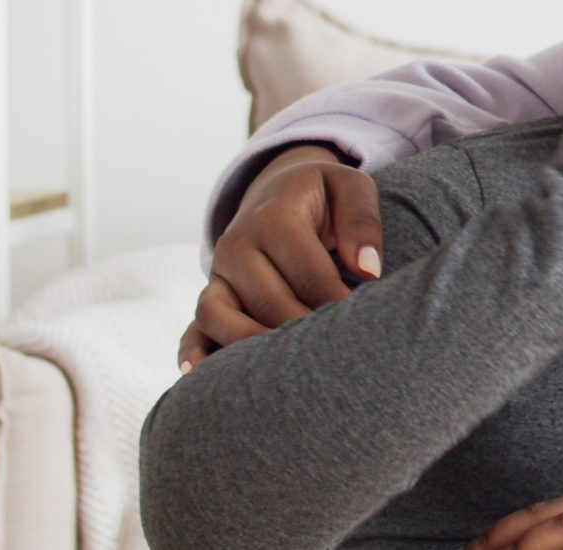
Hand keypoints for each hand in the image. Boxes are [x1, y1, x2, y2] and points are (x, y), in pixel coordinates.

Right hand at [177, 142, 383, 369]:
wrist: (279, 190)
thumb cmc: (324, 195)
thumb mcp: (350, 187)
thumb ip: (361, 221)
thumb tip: (368, 270)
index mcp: (274, 217)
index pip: (308, 273)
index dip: (337, 304)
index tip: (361, 328)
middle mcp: (238, 245)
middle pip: (266, 300)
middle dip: (301, 332)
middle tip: (335, 357)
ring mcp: (219, 273)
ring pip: (218, 314)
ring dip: (250, 345)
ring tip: (285, 374)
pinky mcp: (211, 295)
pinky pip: (193, 326)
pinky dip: (193, 350)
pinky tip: (200, 375)